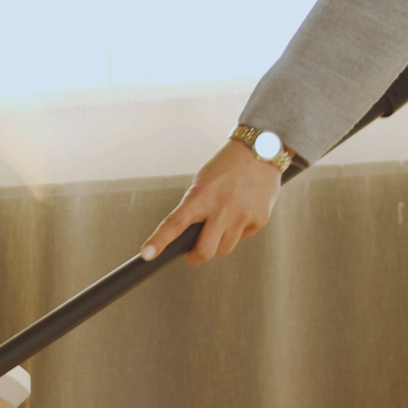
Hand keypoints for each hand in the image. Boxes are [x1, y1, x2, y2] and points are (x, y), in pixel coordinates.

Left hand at [140, 140, 280, 265]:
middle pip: (204, 251)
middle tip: (193, 252)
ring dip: (218, 242)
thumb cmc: (227, 165)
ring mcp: (242, 215)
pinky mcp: (259, 219)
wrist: (260, 150)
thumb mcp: (202, 182)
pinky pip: (242, 238)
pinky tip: (240, 213)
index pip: (175, 223)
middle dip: (196, 256)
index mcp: (201, 196)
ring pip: (223, 249)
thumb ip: (194, 208)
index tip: (147, 254)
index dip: (159, 241)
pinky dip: (237, 231)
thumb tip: (186, 235)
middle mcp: (222, 207)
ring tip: (222, 223)